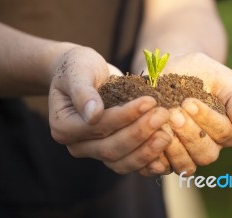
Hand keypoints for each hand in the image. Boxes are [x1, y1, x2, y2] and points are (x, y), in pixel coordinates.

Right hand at [48, 45, 171, 173]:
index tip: (149, 102)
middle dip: (140, 133)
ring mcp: (96, 151)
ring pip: (121, 162)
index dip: (125, 116)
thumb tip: (93, 115)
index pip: (98, 127)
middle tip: (163, 115)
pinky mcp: (113, 152)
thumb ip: (83, 92)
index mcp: (64, 127)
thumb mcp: (78, 72)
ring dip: (146, 151)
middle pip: (111, 148)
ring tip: (167, 135)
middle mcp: (78, 145)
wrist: (85, 72)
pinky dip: (147, 164)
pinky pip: (130, 164)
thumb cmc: (79, 67)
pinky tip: (164, 159)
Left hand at [139, 52, 231, 175]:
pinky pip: (164, 167)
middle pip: (207, 154)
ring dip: (175, 148)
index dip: (208, 120)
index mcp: (226, 129)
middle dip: (190, 134)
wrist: (170, 68)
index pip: (225, 133)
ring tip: (162, 124)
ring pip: (187, 166)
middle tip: (174, 113)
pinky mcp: (167, 157)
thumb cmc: (201, 71)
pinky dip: (157, 158)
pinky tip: (151, 140)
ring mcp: (188, 154)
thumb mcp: (222, 78)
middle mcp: (209, 145)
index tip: (189, 101)